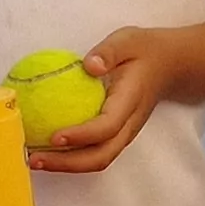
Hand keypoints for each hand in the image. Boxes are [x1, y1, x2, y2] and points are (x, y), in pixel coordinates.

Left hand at [37, 27, 179, 173]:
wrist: (170, 65)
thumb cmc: (144, 51)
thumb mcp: (127, 40)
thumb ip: (108, 51)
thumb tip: (88, 66)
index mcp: (131, 101)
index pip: (107, 126)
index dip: (82, 135)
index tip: (54, 136)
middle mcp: (129, 124)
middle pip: (101, 155)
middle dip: (68, 163)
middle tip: (35, 158)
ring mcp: (124, 133)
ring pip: (98, 159)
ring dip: (67, 165)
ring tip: (36, 160)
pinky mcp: (117, 134)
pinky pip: (95, 152)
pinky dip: (72, 157)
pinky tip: (48, 150)